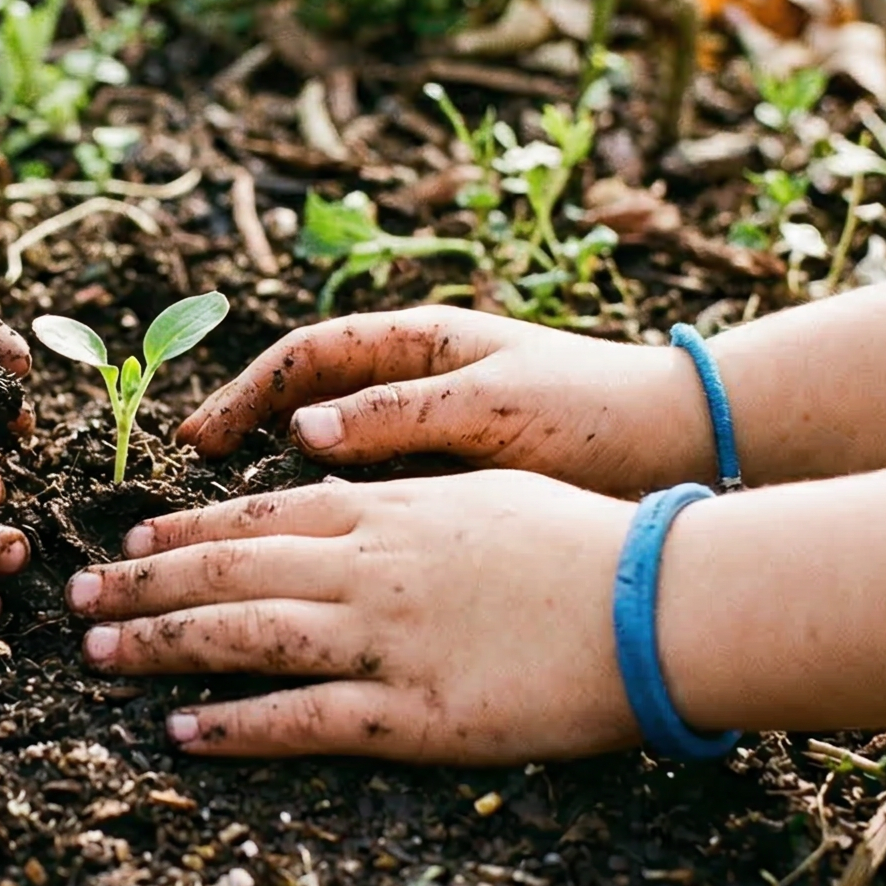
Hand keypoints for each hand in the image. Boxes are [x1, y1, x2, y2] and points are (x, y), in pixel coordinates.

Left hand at [65, 471, 646, 761]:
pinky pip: (302, 720)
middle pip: (226, 571)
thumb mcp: (482, 492)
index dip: (186, 527)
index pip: (259, 515)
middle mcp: (369, 570)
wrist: (661, 601)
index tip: (131, 533)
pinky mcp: (413, 716)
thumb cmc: (591, 540)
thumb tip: (340, 490)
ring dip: (160, 642)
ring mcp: (385, 642)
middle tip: (73, 595)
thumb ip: (403, 499)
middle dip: (141, 580)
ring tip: (96, 652)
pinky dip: (234, 725)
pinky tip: (182, 730)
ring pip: (242, 638)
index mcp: (388, 512)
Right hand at [177, 308, 705, 493]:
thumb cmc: (598, 414)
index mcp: (425, 343)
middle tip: (199, 474)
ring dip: (284, 469)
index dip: (247, 393)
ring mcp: (438, 419)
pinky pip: (376, 478)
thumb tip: (302, 429)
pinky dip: (336, 501)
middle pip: (307, 393)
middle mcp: (422, 375)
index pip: (307, 355)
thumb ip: (399, 416)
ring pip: (336, 439)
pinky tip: (316, 543)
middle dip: (246, 430)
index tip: (203, 442)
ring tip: (235, 520)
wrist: (686, 441)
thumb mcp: (494, 410)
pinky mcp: (461, 466)